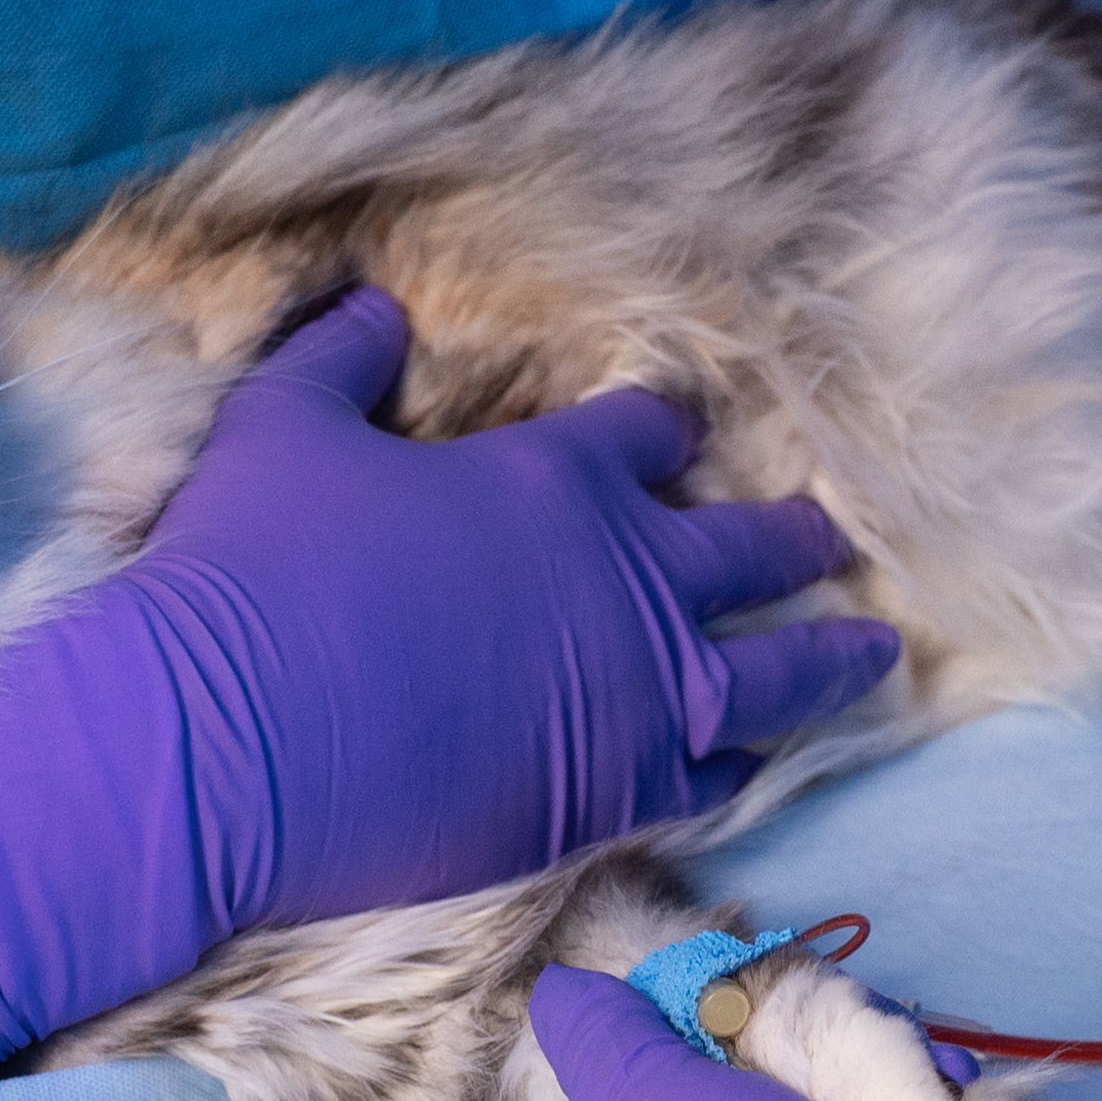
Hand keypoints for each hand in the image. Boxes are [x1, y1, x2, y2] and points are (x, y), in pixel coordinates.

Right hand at [0, 289, 897, 1051]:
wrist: (225, 739)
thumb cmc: (251, 570)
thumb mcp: (281, 427)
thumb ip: (338, 357)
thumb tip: (371, 301)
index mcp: (554, 480)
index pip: (648, 434)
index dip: (665, 429)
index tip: (684, 430)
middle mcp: (623, 580)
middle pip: (751, 547)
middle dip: (798, 538)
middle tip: (837, 536)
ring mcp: (633, 695)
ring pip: (776, 672)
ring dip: (831, 658)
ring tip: (876, 653)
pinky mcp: (610, 798)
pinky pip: (713, 776)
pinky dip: (741, 763)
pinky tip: (755, 760)